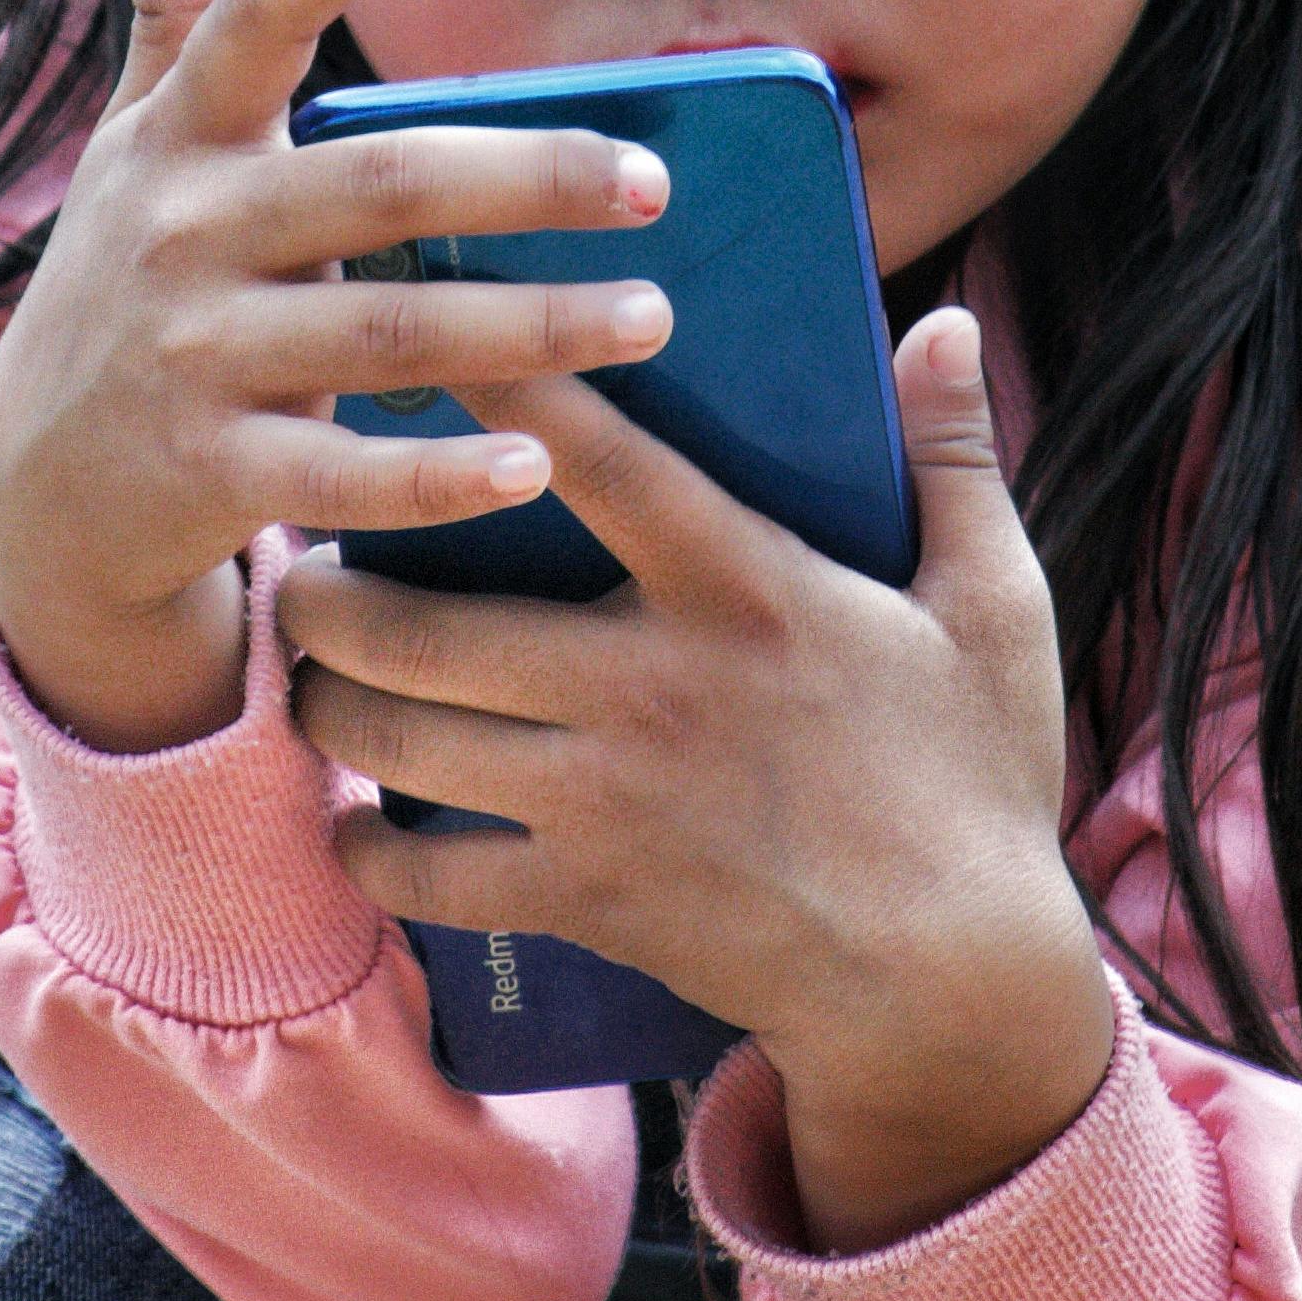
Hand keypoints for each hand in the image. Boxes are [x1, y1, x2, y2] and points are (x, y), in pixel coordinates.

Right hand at [0, 0, 681, 751]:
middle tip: (651, 182)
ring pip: (388, 333)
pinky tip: (538, 467)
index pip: (250, 23)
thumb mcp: (135, 145)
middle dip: (527, 176)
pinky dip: (440, 477)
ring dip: (532, 327)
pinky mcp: (211, 475)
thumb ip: (174, 10)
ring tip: (650, 316)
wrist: (42, 494)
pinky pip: (344, 477)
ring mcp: (192, 359)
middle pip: (378, 186)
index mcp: (179, 141)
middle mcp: (180, 236)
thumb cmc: (127, 284)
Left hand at [284, 306, 1119, 1250]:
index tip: (415, 335)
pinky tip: (362, 825)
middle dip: (328, 587)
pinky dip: (369, 853)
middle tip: (306, 556)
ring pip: (395, 741)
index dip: (491, 391)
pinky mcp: (583, 899)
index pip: (591, 463)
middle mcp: (645, 686)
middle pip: (421, 624)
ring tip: (316, 671)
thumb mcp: (995, 606)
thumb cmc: (974, 778)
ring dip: (328, 702)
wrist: (954, 977)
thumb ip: (956, 457)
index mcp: (739, 589)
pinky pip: (425, 877)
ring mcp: (600, 802)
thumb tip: (938, 322)